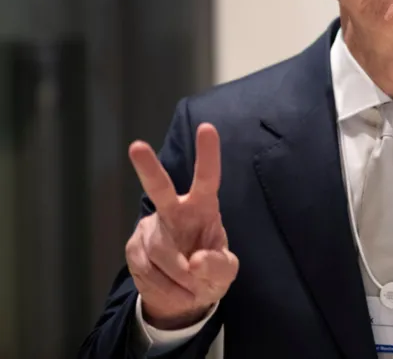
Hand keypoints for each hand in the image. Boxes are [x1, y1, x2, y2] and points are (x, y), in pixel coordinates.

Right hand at [125, 123, 238, 329]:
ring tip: (191, 288)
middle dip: (148, 168)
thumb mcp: (225, 272)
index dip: (208, 154)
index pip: (207, 178)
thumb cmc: (210, 272)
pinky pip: (147, 269)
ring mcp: (150, 227)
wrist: (183, 297)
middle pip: (160, 188)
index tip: (207, 128)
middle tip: (137, 146)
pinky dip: (164, 286)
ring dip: (178, 276)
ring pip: (160, 250)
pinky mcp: (133, 247)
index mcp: (203, 207)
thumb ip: (219, 266)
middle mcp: (174, 210)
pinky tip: (173, 289)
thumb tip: (196, 262)